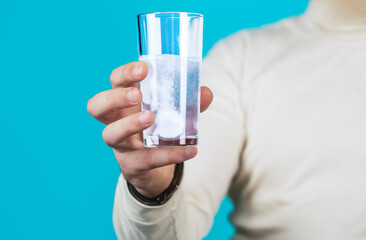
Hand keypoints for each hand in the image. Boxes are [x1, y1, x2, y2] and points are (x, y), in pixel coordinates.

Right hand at [87, 61, 212, 197]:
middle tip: (136, 94)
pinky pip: (147, 159)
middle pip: (97, 106)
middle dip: (114, 97)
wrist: (152, 165)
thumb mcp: (171, 112)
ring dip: (129, 124)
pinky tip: (190, 150)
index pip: (115, 81)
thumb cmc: (156, 129)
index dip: (124, 74)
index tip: (144, 68)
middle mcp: (115, 121)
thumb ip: (188, 102)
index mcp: (124, 101)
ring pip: (111, 134)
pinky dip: (169, 155)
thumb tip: (206, 92)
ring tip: (150, 117)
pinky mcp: (133, 164)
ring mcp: (121, 144)